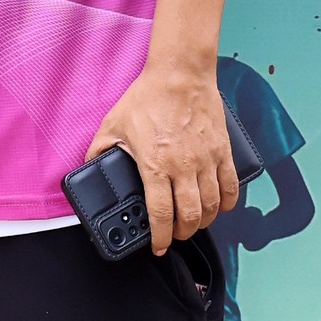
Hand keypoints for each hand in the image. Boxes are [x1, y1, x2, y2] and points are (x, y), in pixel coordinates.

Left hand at [85, 64, 236, 255]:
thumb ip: (99, 150)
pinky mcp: (223, 151)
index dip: (161, 238)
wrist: (180, 74)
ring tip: (195, 222)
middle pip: (190, 216)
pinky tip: (220, 206)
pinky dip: (227, 203)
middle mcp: (184, 167)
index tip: (159, 246)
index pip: (161, 215)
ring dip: (204, 221)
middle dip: (182, 233)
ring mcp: (207, 160)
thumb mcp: (112, 125)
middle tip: (176, 234)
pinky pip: (231, 186)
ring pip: (212, 206)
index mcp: (155, 165)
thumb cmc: (147, 97)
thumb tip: (90, 167)